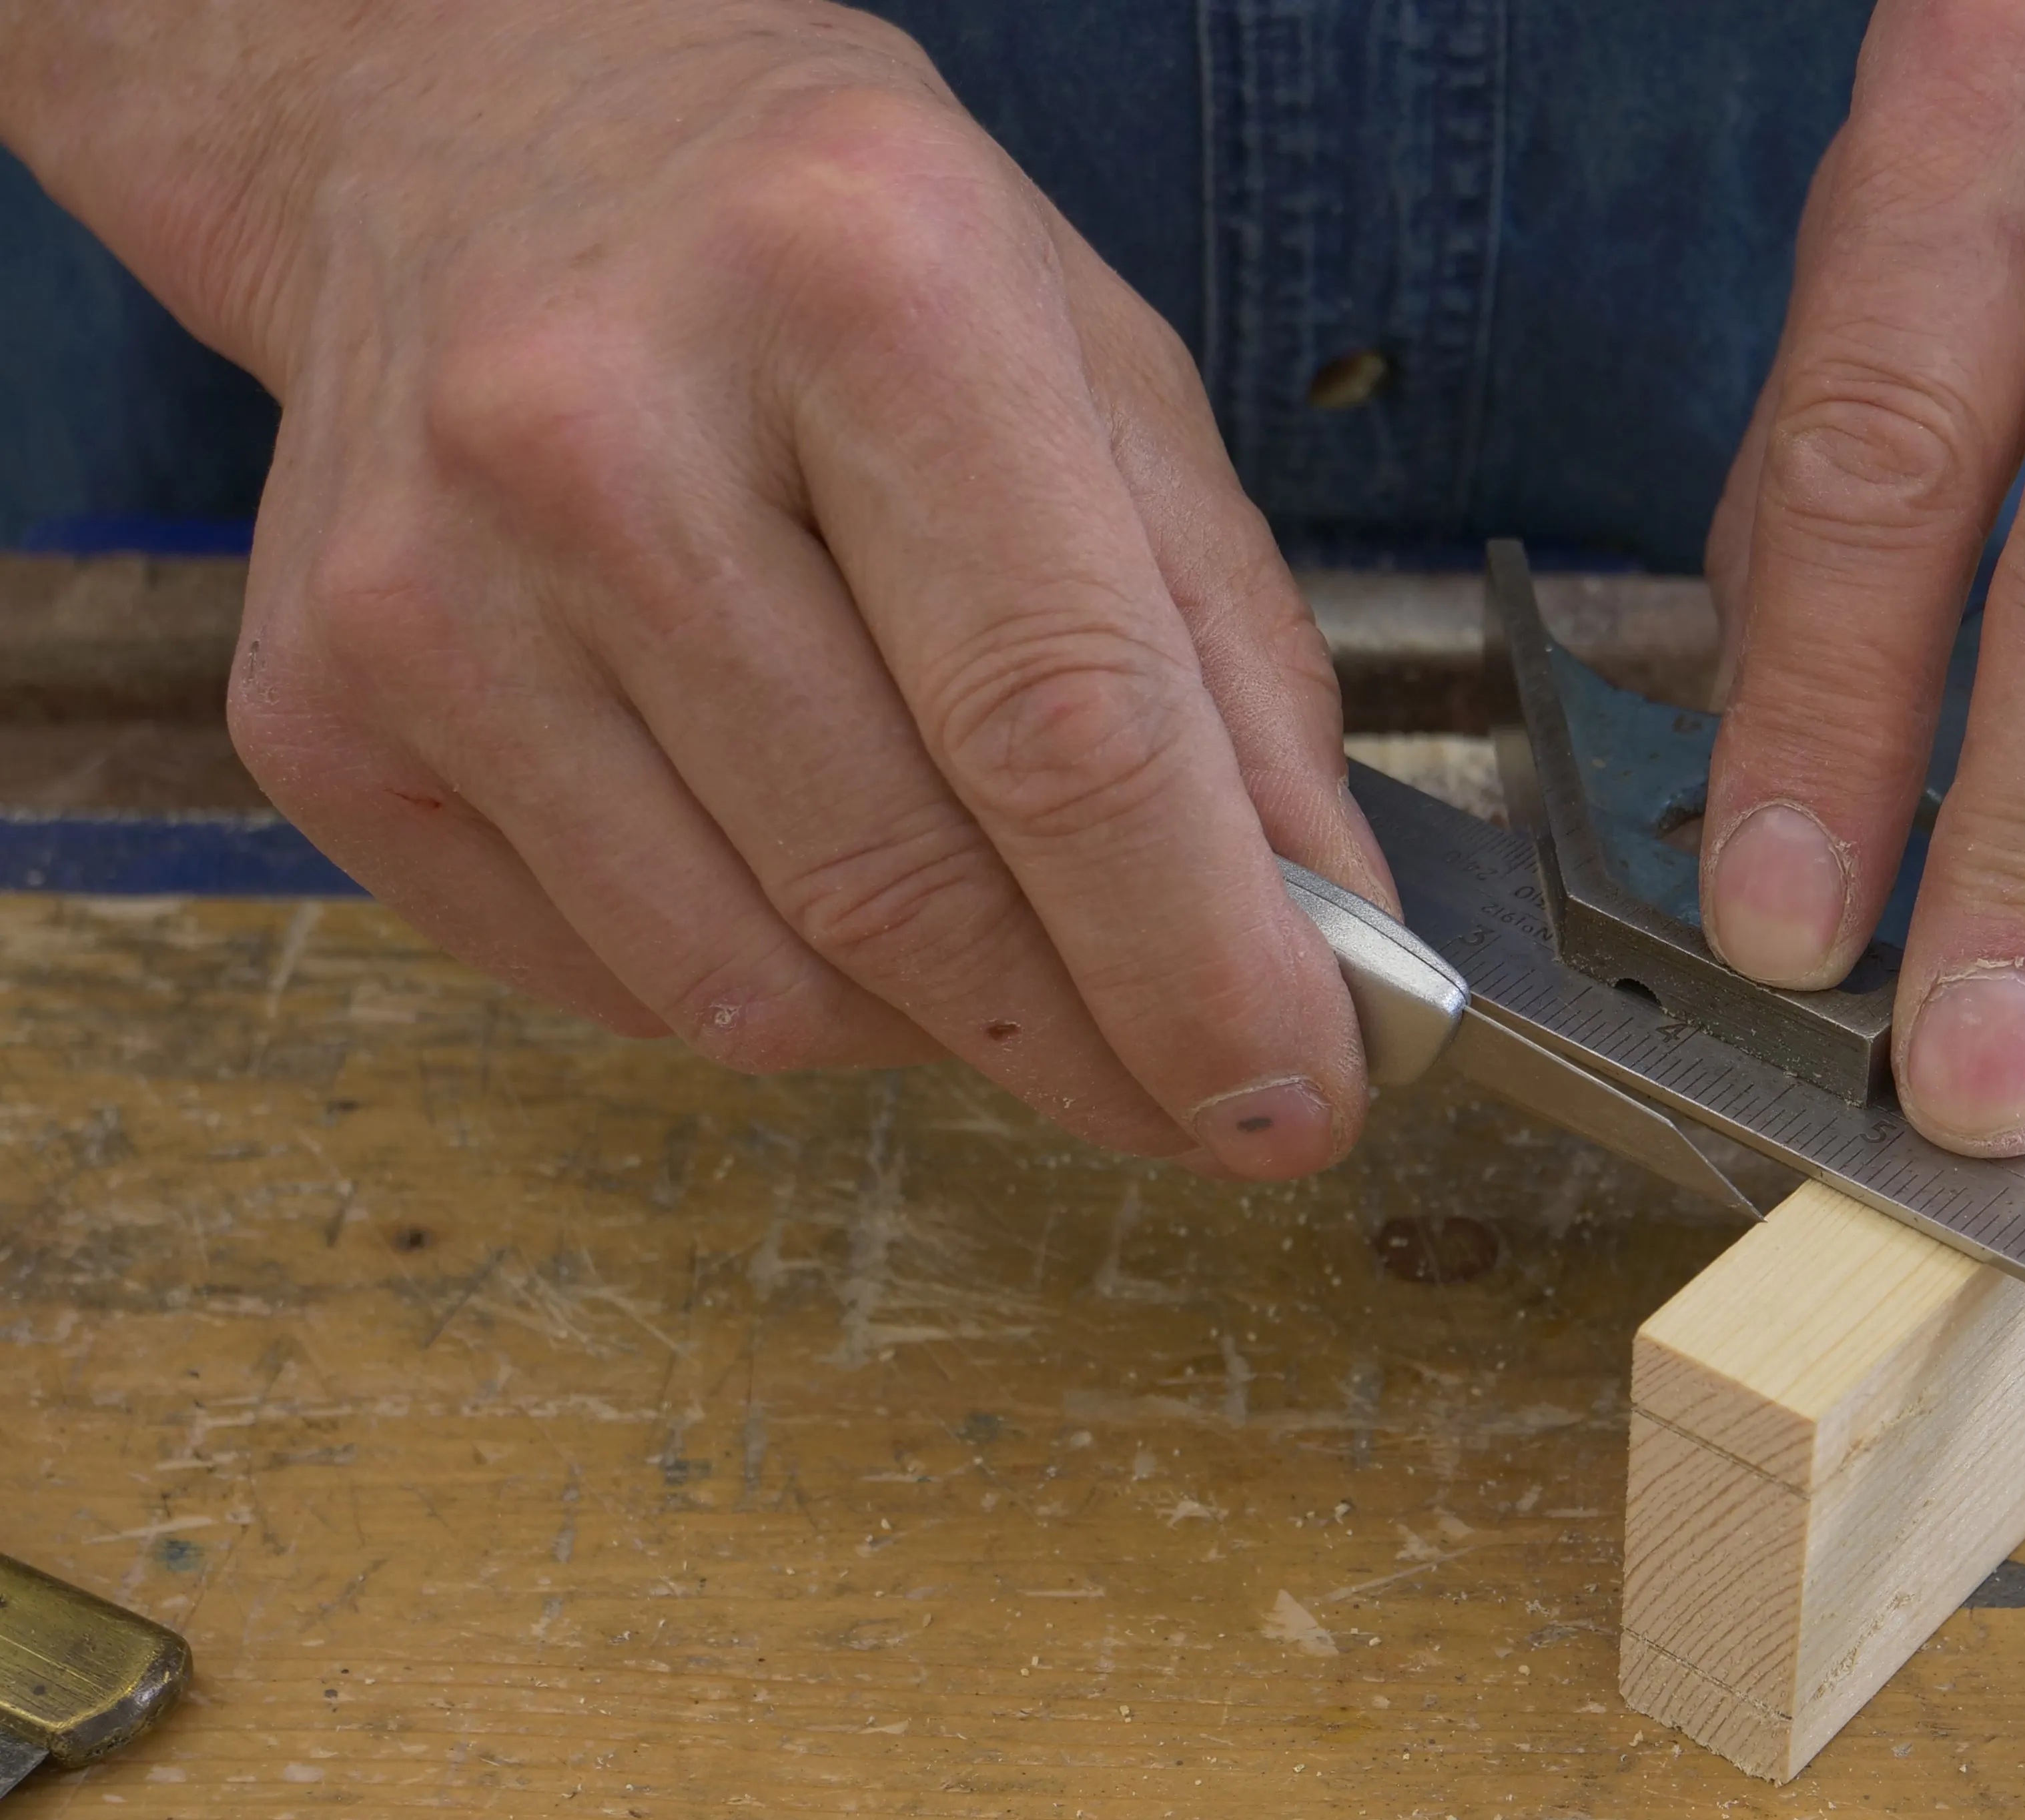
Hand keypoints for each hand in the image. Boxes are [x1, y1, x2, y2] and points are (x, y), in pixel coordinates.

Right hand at [1, 0, 1385, 1172]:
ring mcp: (431, 586)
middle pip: (907, 888)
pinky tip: (811, 869)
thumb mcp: (1096, 366)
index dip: (1204, 964)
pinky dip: (768, 985)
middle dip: (1097, 1045)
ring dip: (933, 1027)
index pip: (1063, 729)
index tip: (1297, 1097)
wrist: (470, 132)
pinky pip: (618, 983)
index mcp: (863, 291)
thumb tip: (1317, 935)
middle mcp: (605, 430)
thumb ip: (1228, 657)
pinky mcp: (322, 713)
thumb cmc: (826, 253)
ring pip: (756, 989)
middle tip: (1196, 1087)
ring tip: (997, 933)